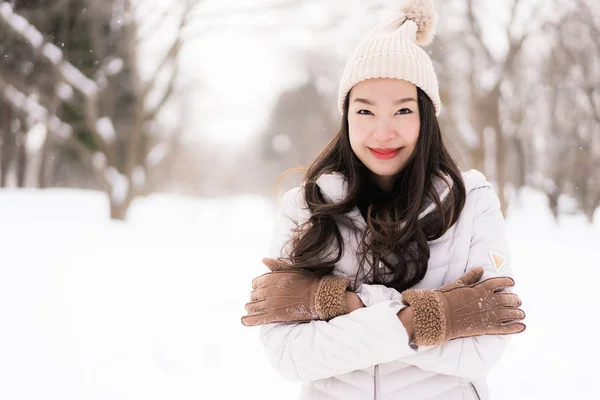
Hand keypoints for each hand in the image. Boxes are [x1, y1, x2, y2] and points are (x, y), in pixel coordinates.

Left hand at [241, 258, 350, 326]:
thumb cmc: (306, 281)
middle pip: (253, 295)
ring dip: (250, 308)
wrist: (316, 296)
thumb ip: (275, 265)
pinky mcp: (272, 316)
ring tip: (251, 311)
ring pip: (252, 307)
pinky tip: (244, 320)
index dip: (257, 287)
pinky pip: (255, 319)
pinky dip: (248, 320)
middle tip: (259, 302)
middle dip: (255, 298)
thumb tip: (263, 259)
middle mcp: (266, 291)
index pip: (255, 283)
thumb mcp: (290, 269)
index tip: (261, 291)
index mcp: (270, 278)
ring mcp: (268, 304)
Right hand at [402, 271, 525, 345]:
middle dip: (515, 299)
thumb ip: (471, 277)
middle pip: (510, 298)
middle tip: (518, 300)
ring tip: (521, 313)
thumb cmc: (447, 298)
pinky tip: (522, 327)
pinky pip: (507, 328)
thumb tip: (480, 269)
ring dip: (518, 312)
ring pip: (512, 313)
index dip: (508, 282)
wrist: (442, 316)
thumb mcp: (458, 284)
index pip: (501, 282)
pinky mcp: (489, 328)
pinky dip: (516, 327)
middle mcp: (491, 301)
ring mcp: (491, 315)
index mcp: (483, 288)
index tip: (512, 282)